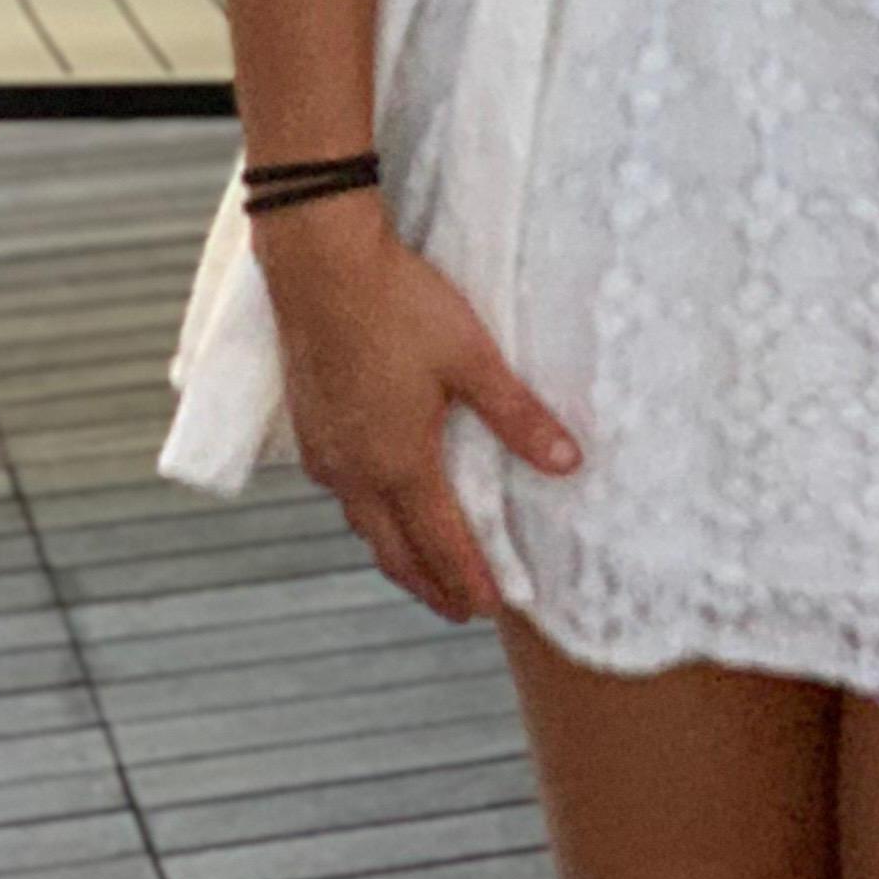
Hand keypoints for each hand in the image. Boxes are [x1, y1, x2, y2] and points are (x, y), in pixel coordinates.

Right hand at [255, 199, 580, 622]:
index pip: (440, 542)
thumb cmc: (399, 305)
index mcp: (399, 462)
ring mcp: (326, 455)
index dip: (468, 579)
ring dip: (396, 555)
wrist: (319, 267)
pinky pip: (344, 496)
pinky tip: (379, 504)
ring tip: (423, 569)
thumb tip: (567, 462)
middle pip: (395, 551)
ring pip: (365, 526)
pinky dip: (370, 518)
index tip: (491, 610)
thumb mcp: (472, 357)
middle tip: (461, 611)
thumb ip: (518, 415)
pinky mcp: (311, 429)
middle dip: (430, 586)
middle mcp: (356, 472)